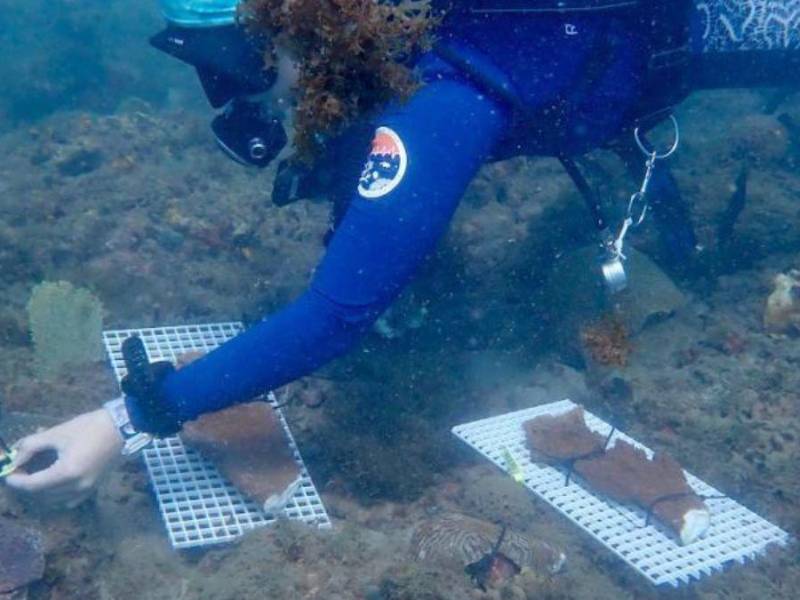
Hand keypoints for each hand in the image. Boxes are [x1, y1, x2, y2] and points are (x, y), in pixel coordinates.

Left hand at [5, 408, 122, 507]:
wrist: (121, 427)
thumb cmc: (89, 427)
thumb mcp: (57, 433)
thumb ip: (31, 446)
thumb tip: (13, 458)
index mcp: (67, 472)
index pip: (32, 485)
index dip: (16, 480)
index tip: (7, 472)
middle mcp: (76, 486)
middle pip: (41, 494)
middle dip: (26, 484)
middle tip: (20, 470)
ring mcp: (86, 490)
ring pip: (54, 500)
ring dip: (40, 490)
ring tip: (36, 474)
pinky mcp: (93, 488)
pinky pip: (69, 500)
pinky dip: (57, 496)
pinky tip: (54, 483)